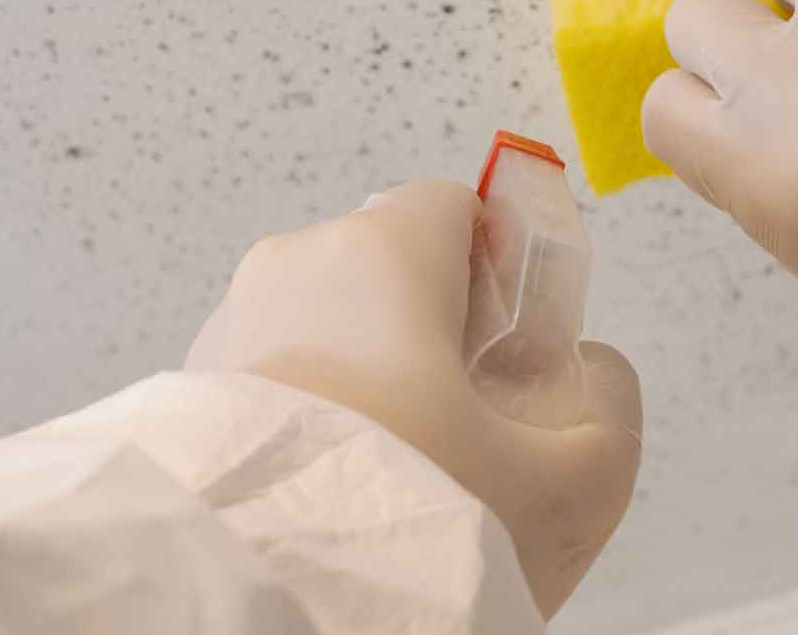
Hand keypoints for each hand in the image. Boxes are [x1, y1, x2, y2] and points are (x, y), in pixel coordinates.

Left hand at [185, 178, 641, 617]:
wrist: (263, 610)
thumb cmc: (412, 525)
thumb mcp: (572, 482)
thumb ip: (611, 407)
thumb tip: (598, 372)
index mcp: (382, 253)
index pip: (454, 204)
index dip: (499, 266)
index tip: (512, 342)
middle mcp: (294, 267)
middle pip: (391, 267)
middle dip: (434, 331)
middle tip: (466, 423)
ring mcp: (230, 325)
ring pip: (330, 322)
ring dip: (370, 377)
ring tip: (399, 470)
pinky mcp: (186, 389)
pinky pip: (275, 375)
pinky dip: (312, 415)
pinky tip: (336, 490)